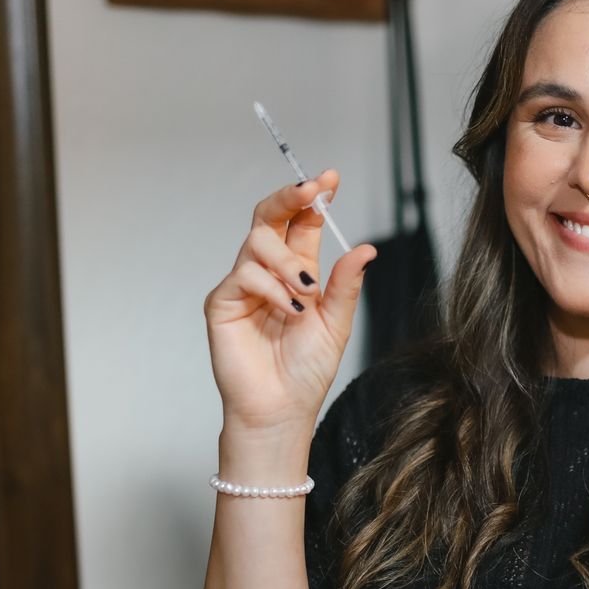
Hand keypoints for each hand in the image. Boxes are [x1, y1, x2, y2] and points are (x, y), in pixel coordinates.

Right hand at [204, 171, 377, 435]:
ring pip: (258, 242)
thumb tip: (366, 247)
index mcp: (298, 272)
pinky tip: (289, 310)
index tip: (329, 179)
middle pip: (270, 217)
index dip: (313, 199)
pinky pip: (245, 275)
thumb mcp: (336, 323)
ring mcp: (243, 285)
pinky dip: (273, 289)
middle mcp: (268, 272)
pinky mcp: (222, 302)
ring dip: (288, 263)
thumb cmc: (306, 371)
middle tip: (311, 190)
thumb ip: (345, 284)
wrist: (281, 408)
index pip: (302, 224)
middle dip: (290, 198)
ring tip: (305, 295)